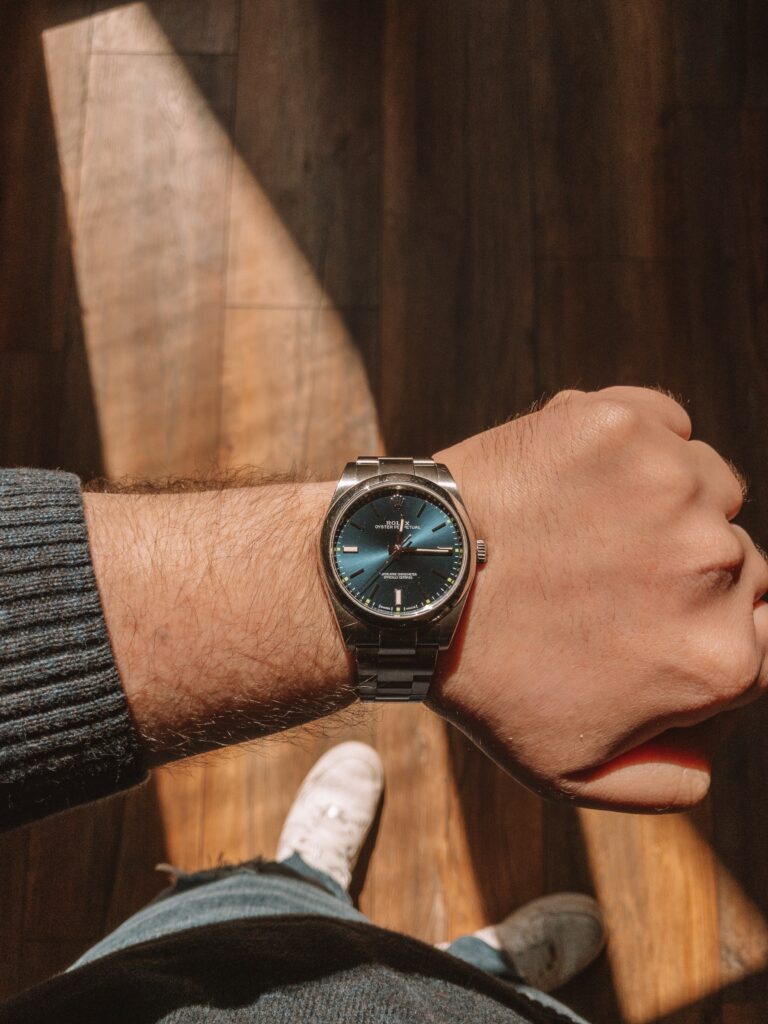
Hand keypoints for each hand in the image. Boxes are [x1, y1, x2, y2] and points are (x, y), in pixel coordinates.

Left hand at [430, 386, 767, 810]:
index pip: (755, 640)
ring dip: (668, 507)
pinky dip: (642, 445)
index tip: (647, 619)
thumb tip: (708, 759)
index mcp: (720, 657)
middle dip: (684, 574)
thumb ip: (660, 781)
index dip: (701, 632)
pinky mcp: (624, 426)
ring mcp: (673, 486)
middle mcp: (718, 565)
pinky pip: (668, 426)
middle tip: (605, 577)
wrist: (410, 584)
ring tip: (587, 528)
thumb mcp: (569, 772)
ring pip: (709, 490)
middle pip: (739, 563)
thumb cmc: (483, 680)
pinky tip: (583, 478)